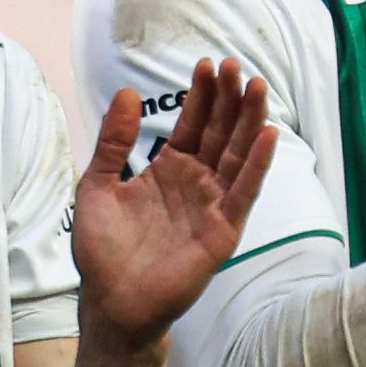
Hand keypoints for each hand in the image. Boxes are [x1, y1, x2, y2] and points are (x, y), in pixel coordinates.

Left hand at [77, 59, 273, 349]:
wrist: (112, 301)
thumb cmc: (103, 251)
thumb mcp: (97, 185)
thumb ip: (113, 142)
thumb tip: (127, 93)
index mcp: (168, 171)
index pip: (192, 125)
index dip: (201, 96)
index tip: (207, 64)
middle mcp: (195, 184)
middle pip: (220, 133)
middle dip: (229, 99)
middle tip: (235, 65)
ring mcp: (212, 206)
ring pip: (237, 156)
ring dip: (249, 122)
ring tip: (257, 87)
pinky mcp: (223, 230)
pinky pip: (244, 193)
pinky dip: (258, 165)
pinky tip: (268, 135)